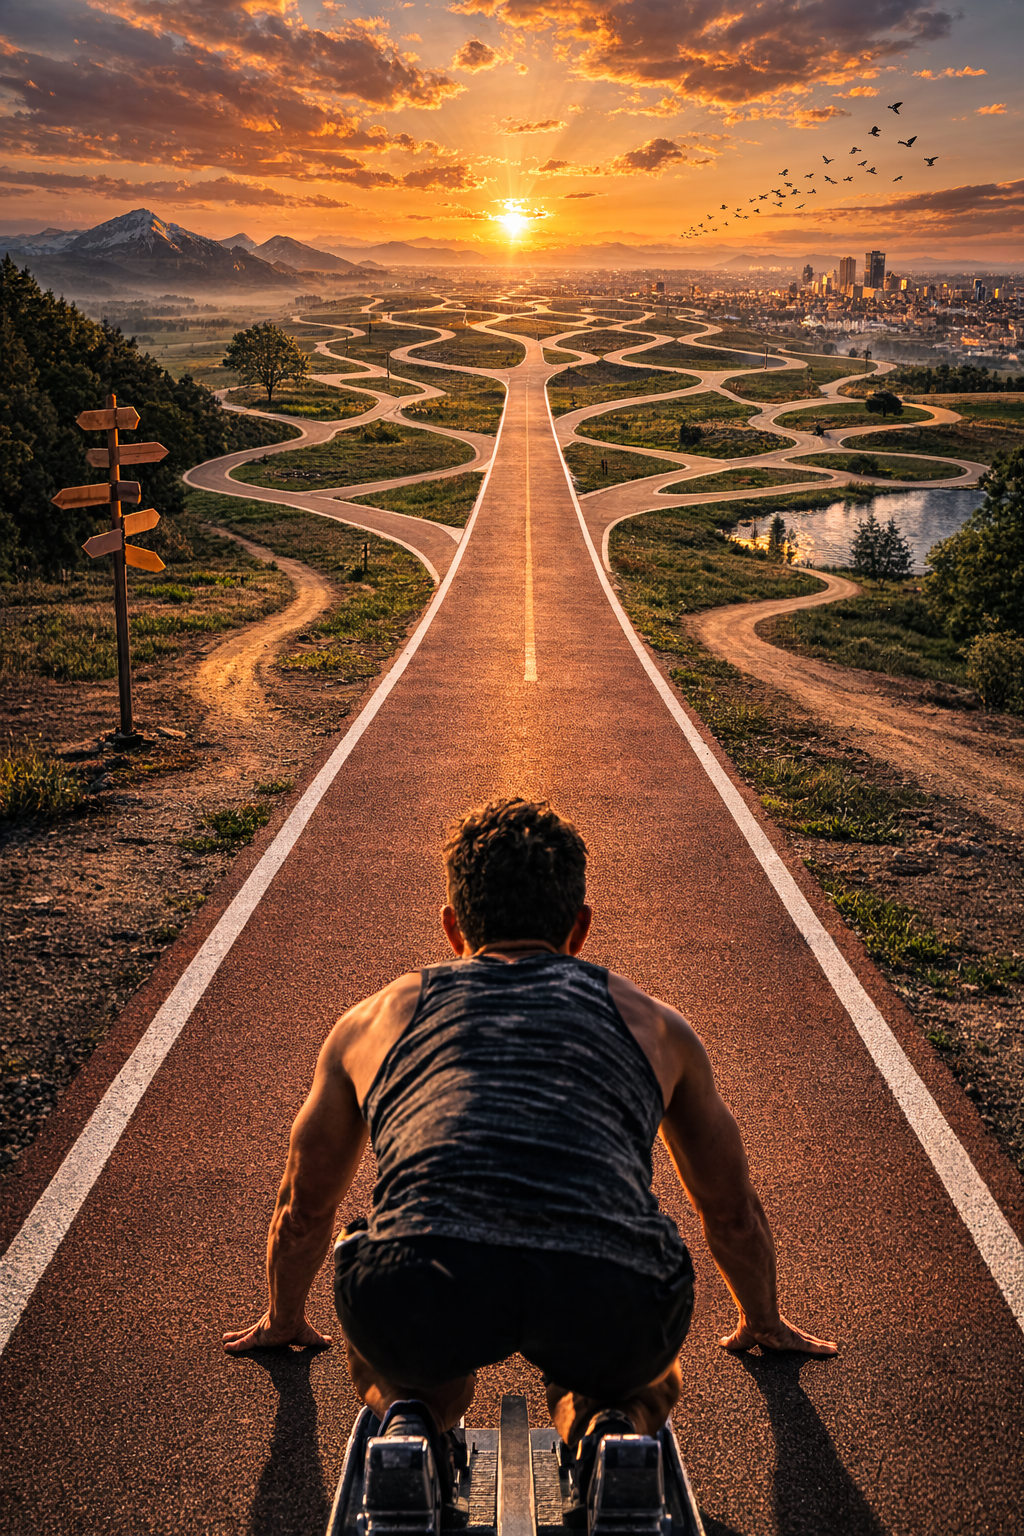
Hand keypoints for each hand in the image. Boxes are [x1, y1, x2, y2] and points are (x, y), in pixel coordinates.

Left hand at [223, 1310, 332, 1353]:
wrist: (290, 1318)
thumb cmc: (298, 1325)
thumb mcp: (309, 1337)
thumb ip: (318, 1340)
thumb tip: (331, 1342)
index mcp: (276, 1330)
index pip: (266, 1332)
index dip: (261, 1333)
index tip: (256, 1334)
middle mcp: (265, 1330)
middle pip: (251, 1333)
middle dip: (241, 1335)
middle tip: (230, 1337)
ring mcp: (260, 1333)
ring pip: (244, 1337)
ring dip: (234, 1338)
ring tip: (224, 1340)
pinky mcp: (256, 1337)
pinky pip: (243, 1343)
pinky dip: (235, 1345)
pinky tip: (226, 1347)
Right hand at [719, 1313, 836, 1356]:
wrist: (756, 1320)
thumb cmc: (749, 1328)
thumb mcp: (740, 1340)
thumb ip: (732, 1342)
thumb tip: (720, 1342)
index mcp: (776, 1334)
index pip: (790, 1338)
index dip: (797, 1341)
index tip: (802, 1342)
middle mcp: (788, 1335)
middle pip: (804, 1341)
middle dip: (815, 1345)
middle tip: (827, 1347)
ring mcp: (794, 1337)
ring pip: (812, 1344)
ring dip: (823, 1347)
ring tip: (834, 1349)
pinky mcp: (797, 1340)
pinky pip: (813, 1347)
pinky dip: (824, 1349)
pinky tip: (834, 1351)